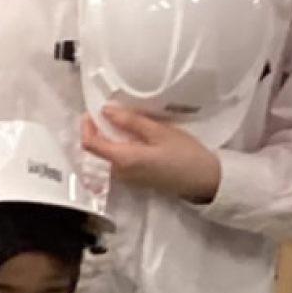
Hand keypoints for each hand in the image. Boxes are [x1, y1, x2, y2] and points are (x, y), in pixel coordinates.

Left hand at [81, 107, 221, 201]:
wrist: (205, 181)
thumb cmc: (186, 155)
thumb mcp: (159, 132)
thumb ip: (131, 122)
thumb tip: (107, 111)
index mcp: (123, 160)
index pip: (90, 144)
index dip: (86, 127)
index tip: (92, 113)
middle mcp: (120, 173)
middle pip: (94, 152)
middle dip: (94, 133)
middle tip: (104, 116)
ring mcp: (126, 179)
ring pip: (104, 159)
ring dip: (105, 141)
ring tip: (117, 124)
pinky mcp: (134, 180)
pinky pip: (115, 164)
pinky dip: (115, 150)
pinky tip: (129, 139)